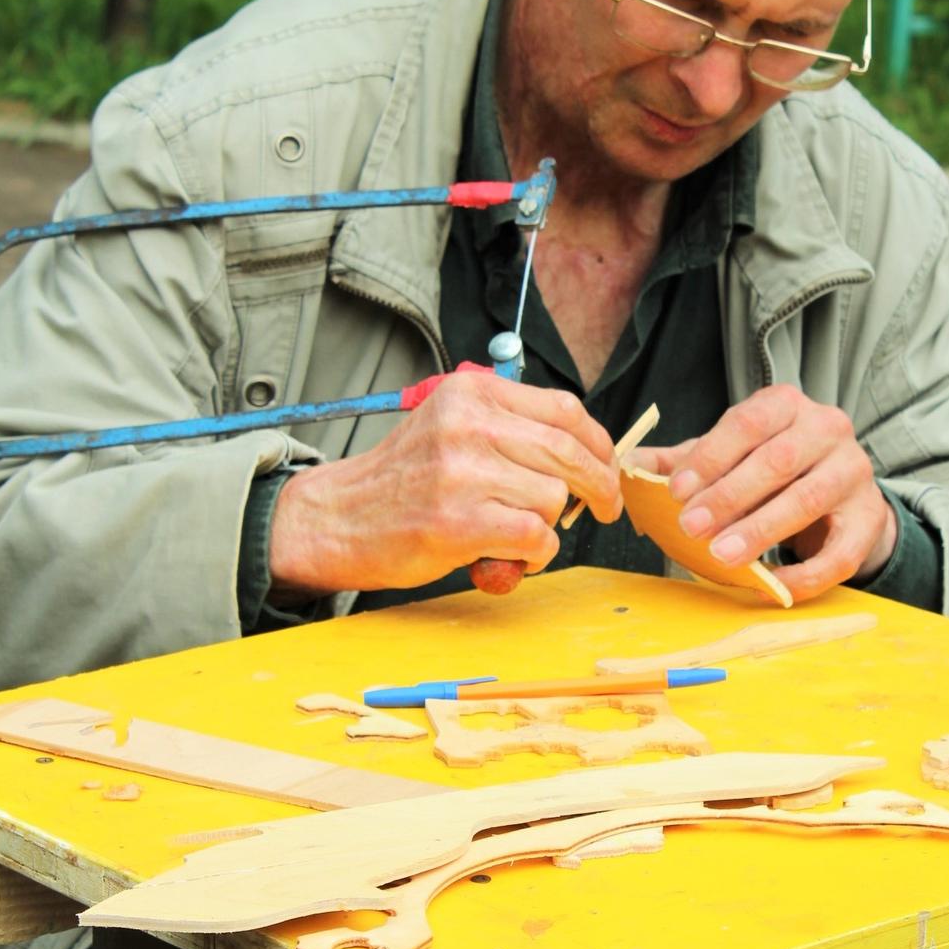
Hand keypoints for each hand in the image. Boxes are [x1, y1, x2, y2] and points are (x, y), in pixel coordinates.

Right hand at [268, 371, 621, 594]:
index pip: (565, 410)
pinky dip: (535, 555)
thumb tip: (587, 451)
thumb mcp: (453, 424)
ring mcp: (464, 473)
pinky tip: (510, 557)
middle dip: (600, 486)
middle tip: (604, 507)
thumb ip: (511, 426)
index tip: (608, 467)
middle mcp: (470, 424)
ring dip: (549, 525)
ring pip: (554, 498)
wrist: (339, 517)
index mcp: (473, 391)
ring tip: (518, 535)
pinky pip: (536, 537)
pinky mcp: (459, 522)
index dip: (599, 444)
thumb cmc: (406, 477)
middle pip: (570, 453)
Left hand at [656, 386, 896, 603]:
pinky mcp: (869, 518)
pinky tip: (770, 583)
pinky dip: (804, 572)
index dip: (710, 457)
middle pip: (777, 460)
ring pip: (808, 499)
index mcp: (787, 404)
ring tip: (722, 554)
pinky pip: (840, 551)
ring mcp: (854, 471)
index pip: (747, 423)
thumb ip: (682, 460)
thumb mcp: (729, 455)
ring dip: (761, 529)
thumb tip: (630, 466)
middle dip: (728, 496)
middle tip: (690, 526)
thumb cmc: (772, 470)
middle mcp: (827, 428)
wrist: (839, 494)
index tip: (676, 491)